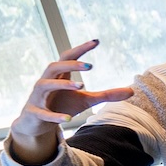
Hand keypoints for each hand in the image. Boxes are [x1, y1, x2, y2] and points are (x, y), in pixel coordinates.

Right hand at [6, 40, 129, 159]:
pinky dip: (54, 116)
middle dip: (71, 65)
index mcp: (58, 76)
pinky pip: (42, 113)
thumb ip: (107, 95)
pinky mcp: (34, 113)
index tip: (96, 41)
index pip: (67, 57)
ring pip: (44, 85)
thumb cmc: (61, 105)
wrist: (36, 124)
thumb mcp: (86, 100)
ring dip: (62, 84)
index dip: (80, 49)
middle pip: (54, 66)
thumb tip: (132, 91)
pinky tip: (68, 119)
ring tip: (82, 85)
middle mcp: (45, 82)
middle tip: (91, 65)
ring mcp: (36, 97)